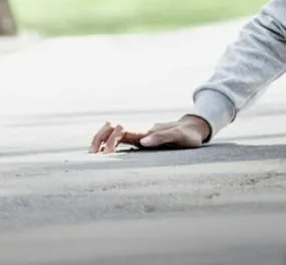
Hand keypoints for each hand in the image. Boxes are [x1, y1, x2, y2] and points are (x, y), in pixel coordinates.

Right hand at [88, 115, 210, 153]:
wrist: (194, 129)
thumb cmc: (188, 136)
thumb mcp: (179, 137)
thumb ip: (163, 137)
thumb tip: (142, 142)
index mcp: (144, 131)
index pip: (120, 130)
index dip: (109, 140)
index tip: (105, 154)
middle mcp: (138, 132)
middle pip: (110, 128)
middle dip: (98, 138)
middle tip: (91, 155)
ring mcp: (138, 136)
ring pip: (112, 133)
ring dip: (100, 140)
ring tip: (91, 156)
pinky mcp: (140, 142)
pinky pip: (119, 141)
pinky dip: (107, 146)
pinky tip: (102, 158)